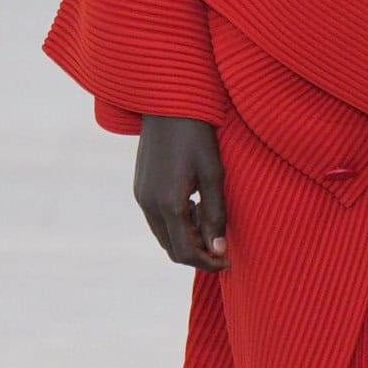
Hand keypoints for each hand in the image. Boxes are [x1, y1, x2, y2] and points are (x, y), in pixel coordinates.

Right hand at [134, 115, 227, 270]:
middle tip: (220, 241)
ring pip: (163, 236)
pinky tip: (193, 204)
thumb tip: (218, 250)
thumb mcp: (214, 175)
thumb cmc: (198, 136)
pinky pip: (156, 220)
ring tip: (207, 215)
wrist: (169, 104)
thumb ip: (215, 215)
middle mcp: (149, 204)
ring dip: (186, 238)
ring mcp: (141, 196)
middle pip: (172, 249)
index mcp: (168, 203)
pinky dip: (175, 224)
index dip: (208, 262)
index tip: (228, 260)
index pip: (186, 252)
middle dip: (198, 253)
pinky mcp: (140, 188)